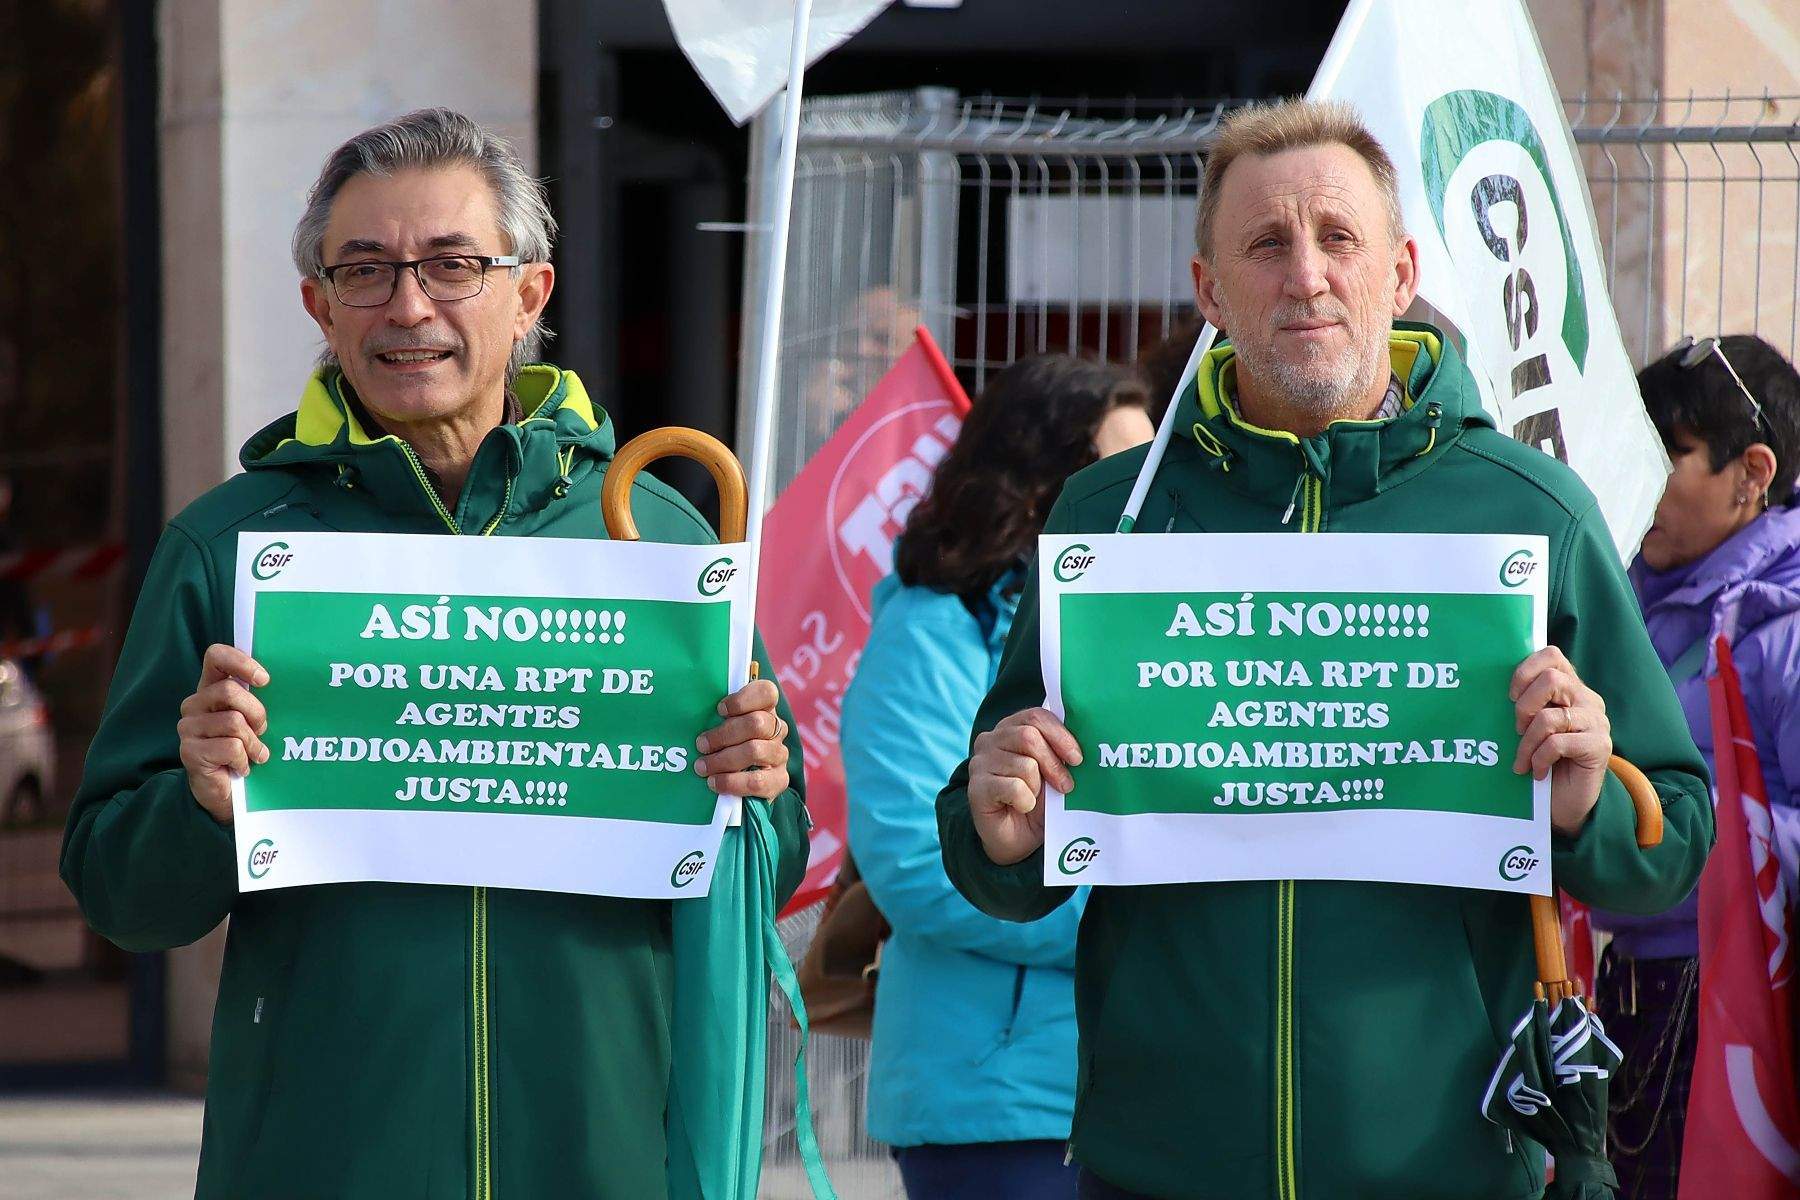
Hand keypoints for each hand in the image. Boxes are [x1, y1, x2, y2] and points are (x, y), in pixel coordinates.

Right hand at [179, 645, 270, 825]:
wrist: (225, 791)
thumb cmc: (244, 748)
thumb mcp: (253, 719)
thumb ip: (256, 698)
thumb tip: (279, 682)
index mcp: (210, 689)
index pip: (216, 657)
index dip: (241, 662)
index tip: (264, 680)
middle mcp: (194, 705)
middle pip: (230, 692)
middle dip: (257, 713)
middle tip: (263, 731)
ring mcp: (188, 728)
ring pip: (234, 722)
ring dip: (253, 742)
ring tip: (255, 753)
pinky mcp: (190, 752)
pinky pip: (231, 747)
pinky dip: (244, 760)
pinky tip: (242, 767)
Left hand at [695, 678, 790, 799]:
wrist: (740, 785)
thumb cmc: (723, 747)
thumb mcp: (720, 727)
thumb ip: (715, 718)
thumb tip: (691, 710)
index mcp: (765, 709)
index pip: (766, 693)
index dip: (742, 700)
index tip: (719, 710)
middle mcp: (777, 729)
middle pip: (757, 723)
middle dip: (724, 735)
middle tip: (701, 745)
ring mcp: (780, 754)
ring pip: (755, 751)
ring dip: (723, 760)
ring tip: (702, 767)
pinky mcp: (779, 780)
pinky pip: (757, 781)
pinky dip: (731, 782)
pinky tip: (714, 782)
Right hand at [968, 708, 1081, 865]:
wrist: (1016, 839)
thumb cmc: (1037, 800)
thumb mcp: (1052, 772)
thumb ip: (1059, 752)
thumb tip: (1078, 747)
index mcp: (1010, 728)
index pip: (1035, 716)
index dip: (1060, 734)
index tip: (1077, 758)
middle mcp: (990, 740)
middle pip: (1029, 736)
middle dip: (1054, 763)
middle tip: (1066, 785)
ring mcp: (979, 763)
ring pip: (1024, 765)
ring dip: (1038, 787)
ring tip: (1035, 798)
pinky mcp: (976, 787)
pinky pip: (1014, 788)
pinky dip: (1026, 801)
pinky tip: (1021, 807)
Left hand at [1510, 647, 1611, 836]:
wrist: (1565, 802)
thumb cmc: (1540, 760)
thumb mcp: (1527, 727)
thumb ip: (1522, 704)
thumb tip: (1486, 688)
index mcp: (1569, 687)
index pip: (1551, 655)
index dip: (1525, 671)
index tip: (1510, 697)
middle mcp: (1586, 699)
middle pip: (1551, 680)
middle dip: (1524, 706)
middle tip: (1517, 730)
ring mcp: (1596, 722)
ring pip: (1550, 717)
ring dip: (1527, 742)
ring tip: (1522, 760)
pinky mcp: (1600, 746)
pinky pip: (1558, 743)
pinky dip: (1539, 758)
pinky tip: (1536, 772)